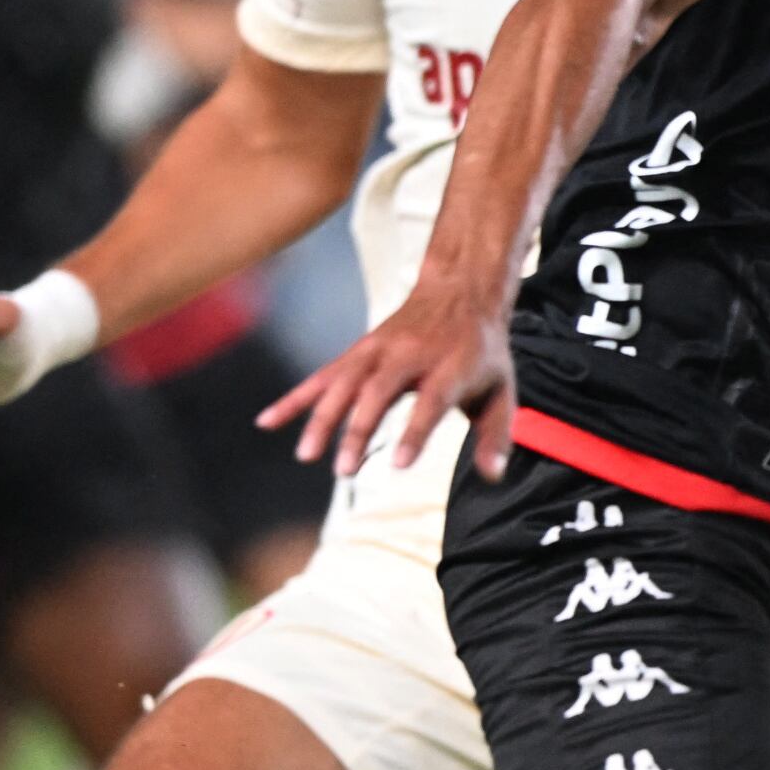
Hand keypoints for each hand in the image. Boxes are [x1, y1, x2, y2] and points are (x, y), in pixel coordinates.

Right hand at [259, 279, 516, 479]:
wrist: (459, 291)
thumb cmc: (481, 352)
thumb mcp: (503, 389)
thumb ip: (497, 435)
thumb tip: (493, 478)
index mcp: (450, 366)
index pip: (430, 403)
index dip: (414, 433)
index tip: (397, 465)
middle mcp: (410, 355)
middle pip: (378, 393)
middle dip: (358, 431)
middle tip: (344, 472)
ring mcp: (379, 351)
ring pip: (344, 383)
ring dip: (323, 419)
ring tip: (306, 455)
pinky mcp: (358, 352)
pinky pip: (322, 376)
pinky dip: (295, 398)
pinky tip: (267, 422)